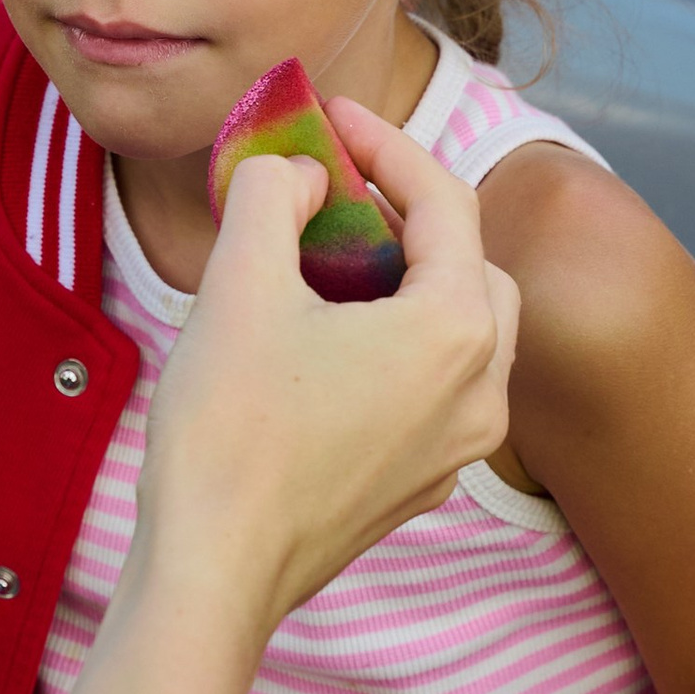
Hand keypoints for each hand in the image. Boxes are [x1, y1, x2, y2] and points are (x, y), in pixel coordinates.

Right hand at [137, 110, 518, 636]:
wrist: (213, 574)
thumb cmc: (229, 433)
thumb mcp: (241, 283)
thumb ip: (274, 195)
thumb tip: (296, 172)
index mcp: (455, 332)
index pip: (445, 204)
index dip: (385, 144)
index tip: (328, 118)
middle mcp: (481, 392)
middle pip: (471, 266)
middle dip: (411, 215)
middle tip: (339, 187)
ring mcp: (456, 448)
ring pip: (463, 332)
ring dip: (409, 281)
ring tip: (329, 257)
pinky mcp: (419, 485)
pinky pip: (435, 388)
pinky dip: (398, 341)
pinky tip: (326, 337)